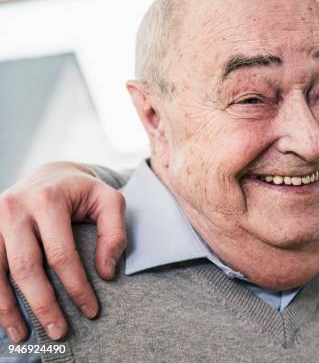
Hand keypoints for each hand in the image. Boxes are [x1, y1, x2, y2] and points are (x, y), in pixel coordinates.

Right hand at [0, 163, 126, 341]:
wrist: (50, 174)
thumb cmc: (83, 192)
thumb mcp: (109, 200)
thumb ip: (114, 232)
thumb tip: (106, 272)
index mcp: (47, 200)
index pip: (61, 254)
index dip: (76, 286)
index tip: (91, 310)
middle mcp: (14, 208)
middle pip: (26, 267)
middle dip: (43, 304)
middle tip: (59, 332)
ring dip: (8, 308)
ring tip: (24, 336)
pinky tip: (5, 317)